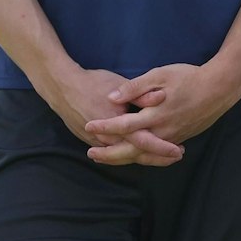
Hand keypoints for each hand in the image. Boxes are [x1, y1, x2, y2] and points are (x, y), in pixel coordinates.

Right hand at [42, 67, 178, 165]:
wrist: (62, 87)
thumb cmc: (93, 83)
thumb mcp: (119, 85)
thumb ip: (140, 94)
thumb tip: (161, 97)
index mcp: (115, 124)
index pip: (143, 141)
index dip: (162, 148)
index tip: (179, 150)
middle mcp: (107, 138)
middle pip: (135, 154)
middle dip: (157, 158)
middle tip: (177, 156)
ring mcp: (98, 142)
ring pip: (125, 156)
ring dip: (145, 157)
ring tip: (165, 157)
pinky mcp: (93, 141)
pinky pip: (115, 152)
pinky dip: (129, 154)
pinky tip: (142, 153)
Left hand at [84, 62, 240, 164]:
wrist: (221, 87)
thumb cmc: (190, 77)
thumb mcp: (160, 74)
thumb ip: (135, 87)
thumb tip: (111, 97)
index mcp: (155, 115)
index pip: (123, 125)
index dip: (104, 126)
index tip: (88, 125)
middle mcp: (163, 131)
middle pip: (130, 149)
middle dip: (109, 153)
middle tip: (91, 153)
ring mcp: (172, 137)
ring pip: (143, 155)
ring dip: (123, 157)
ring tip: (106, 157)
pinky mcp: (180, 138)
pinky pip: (156, 153)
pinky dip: (140, 156)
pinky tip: (132, 154)